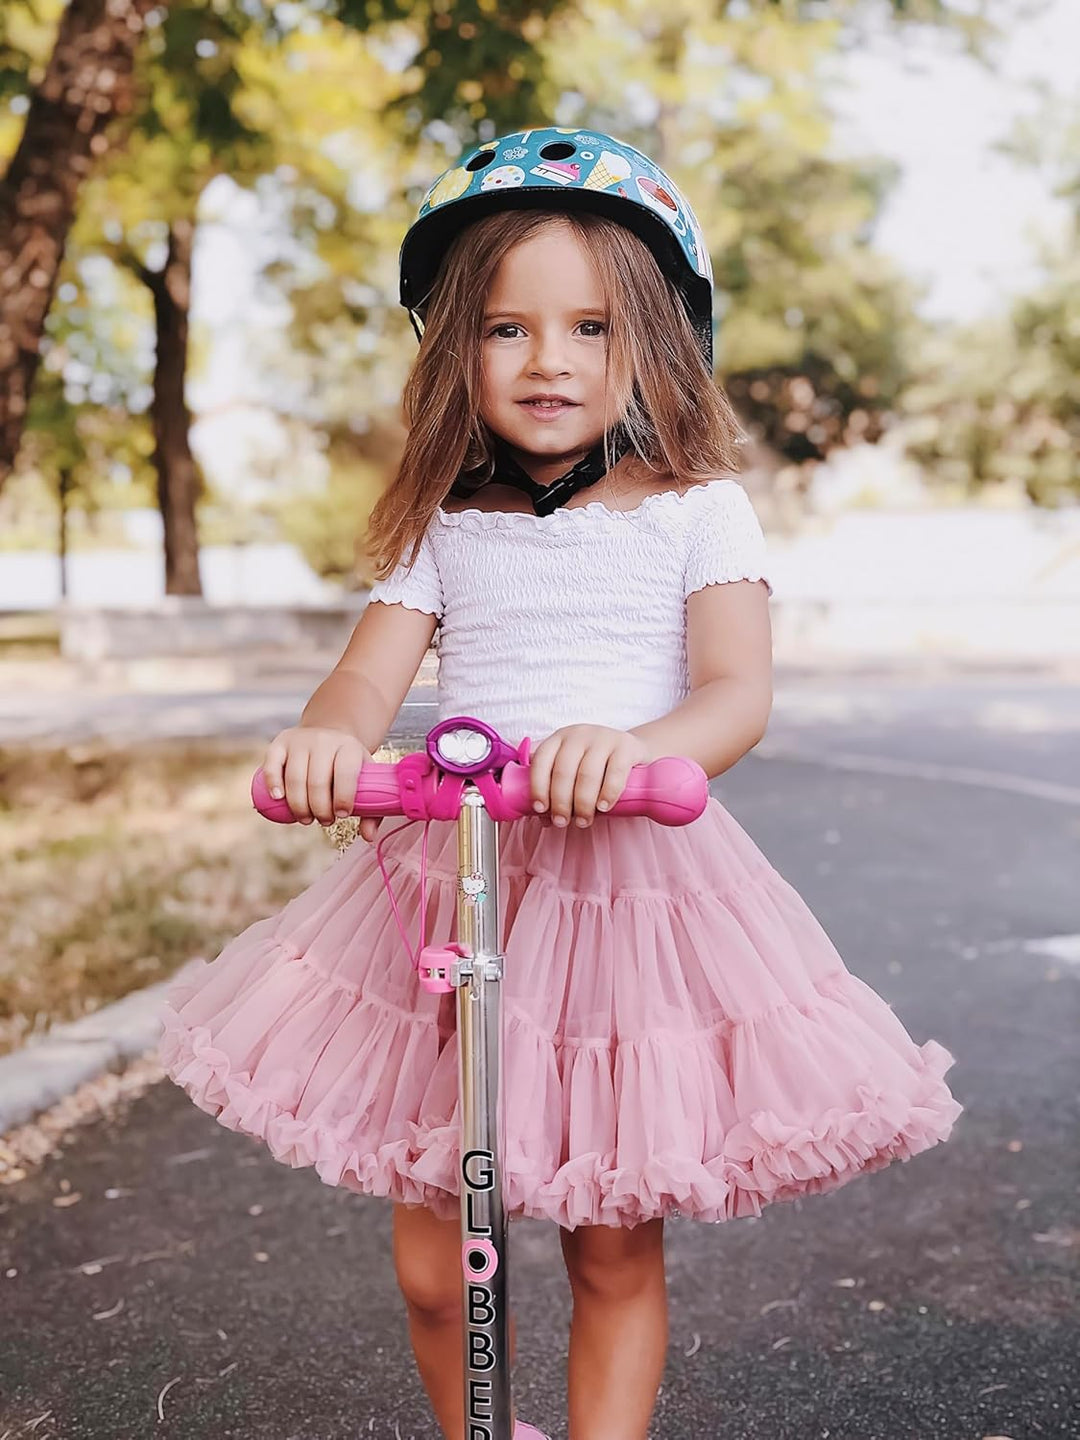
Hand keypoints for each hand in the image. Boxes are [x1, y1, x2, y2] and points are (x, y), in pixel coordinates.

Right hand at [262, 726, 381, 841]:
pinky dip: (273, 783)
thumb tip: (369, 837)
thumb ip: (370, 810)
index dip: (343, 798)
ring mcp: (300, 741)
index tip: (342, 815)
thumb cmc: (346, 766)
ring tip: (306, 818)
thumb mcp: (364, 780)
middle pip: (317, 781)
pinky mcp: (280, 743)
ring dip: (298, 805)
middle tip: (324, 820)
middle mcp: (324, 740)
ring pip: (294, 777)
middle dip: (320, 809)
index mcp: (349, 747)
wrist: (329, 737)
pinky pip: (272, 764)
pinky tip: (278, 799)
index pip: (345, 773)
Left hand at [528, 725, 652, 828]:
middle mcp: (578, 735)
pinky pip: (615, 772)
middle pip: (563, 771)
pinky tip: (603, 807)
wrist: (631, 750)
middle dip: (560, 802)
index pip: (541, 760)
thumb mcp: (573, 769)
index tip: (541, 809)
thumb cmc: (595, 765)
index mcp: (559, 739)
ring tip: (583, 821)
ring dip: (583, 803)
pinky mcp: (626, 746)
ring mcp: (603, 738)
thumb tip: (544, 818)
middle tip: (562, 822)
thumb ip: (556, 789)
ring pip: (587, 774)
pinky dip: (607, 793)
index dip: (538, 787)